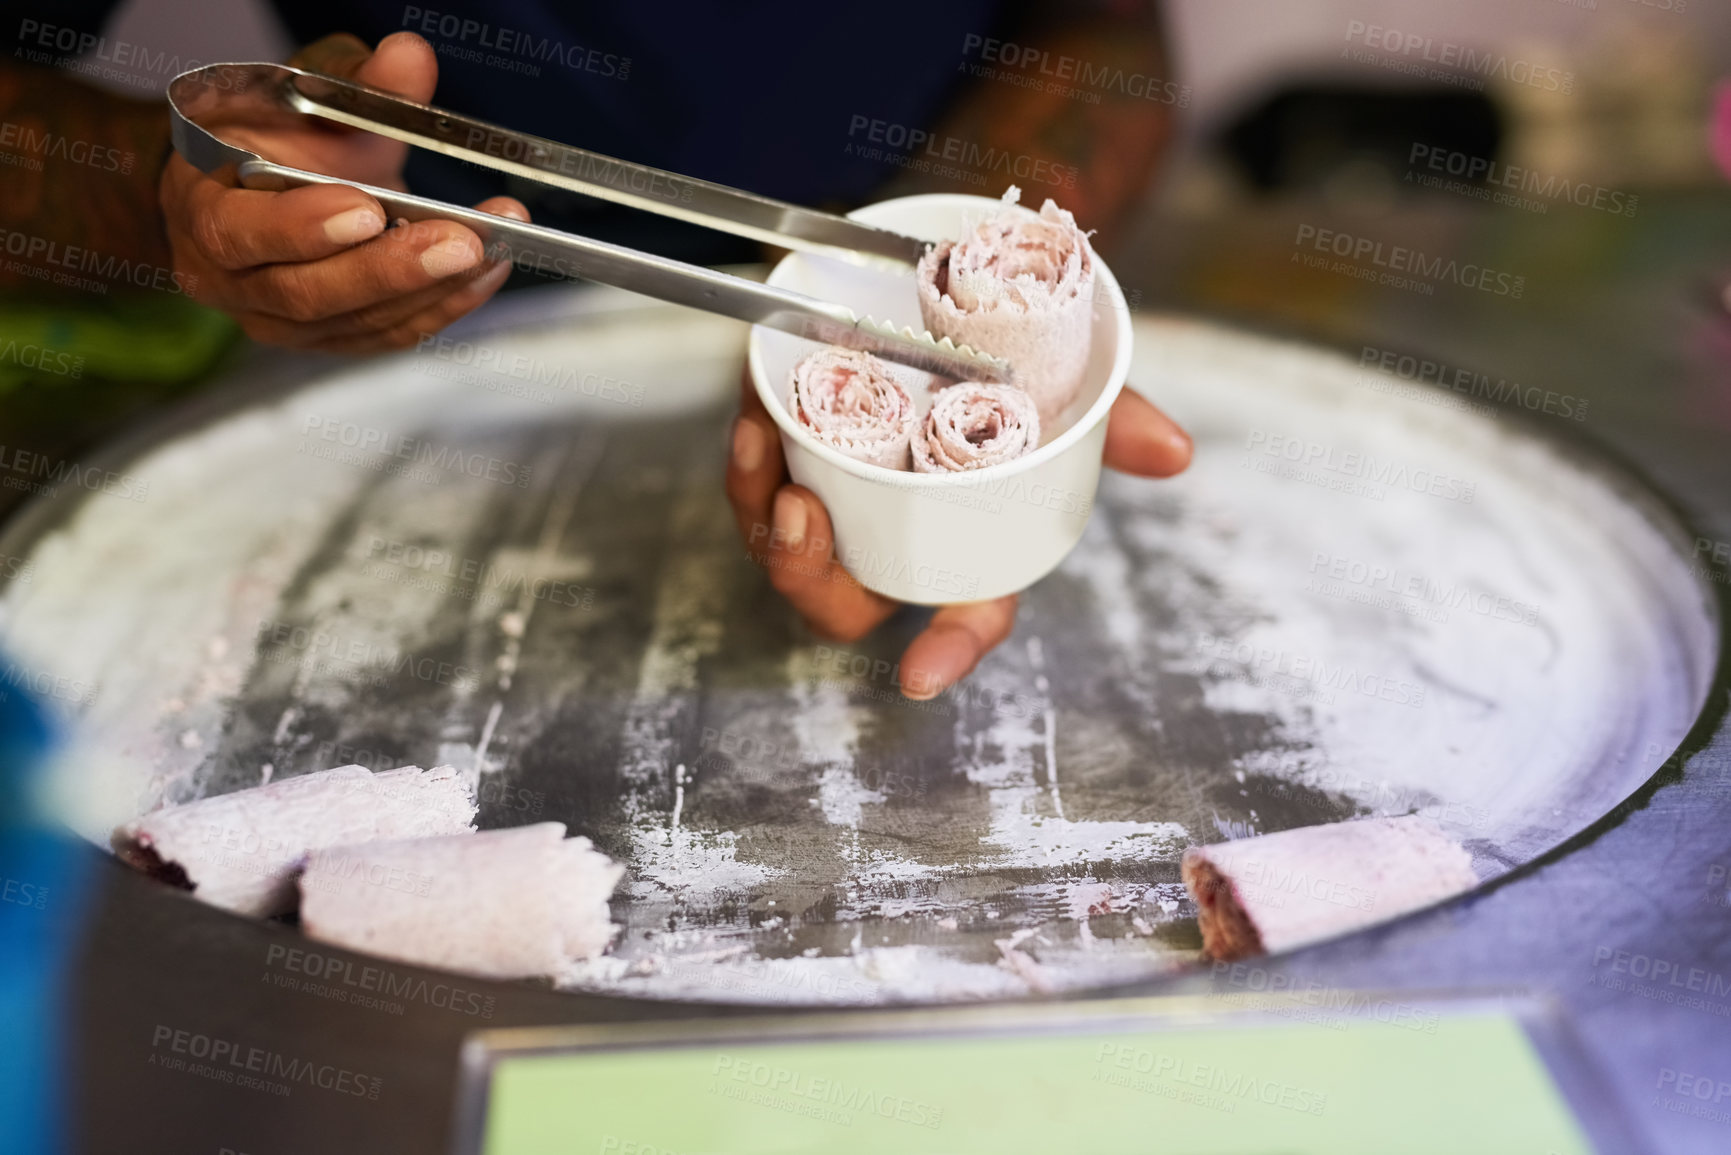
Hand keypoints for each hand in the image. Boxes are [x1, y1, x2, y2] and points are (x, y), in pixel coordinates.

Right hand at [159, 32, 525, 352]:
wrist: (248, 190)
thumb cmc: (267, 140)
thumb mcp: (301, 98)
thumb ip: (355, 84)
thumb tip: (409, 57)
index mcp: (200, 213)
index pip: (240, 234)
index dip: (303, 227)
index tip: (367, 209)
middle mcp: (230, 281)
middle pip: (309, 293)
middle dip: (391, 268)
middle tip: (460, 240)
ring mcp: (280, 321)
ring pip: (358, 321)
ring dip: (432, 289)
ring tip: (489, 248)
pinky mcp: (330, 338)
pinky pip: (389, 334)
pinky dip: (444, 305)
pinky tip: (486, 272)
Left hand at [726, 375, 1192, 698]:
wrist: (934, 282)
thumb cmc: (1003, 355)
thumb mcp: (1057, 381)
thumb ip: (1107, 418)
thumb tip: (1177, 452)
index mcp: (964, 542)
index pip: (966, 614)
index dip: (950, 650)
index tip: (922, 677)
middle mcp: (893, 536)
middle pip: (847, 600)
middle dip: (813, 577)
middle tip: (800, 519)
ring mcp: (835, 502)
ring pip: (786, 550)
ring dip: (765, 522)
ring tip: (766, 463)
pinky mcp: (787, 458)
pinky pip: (751, 487)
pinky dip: (746, 467)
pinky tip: (751, 430)